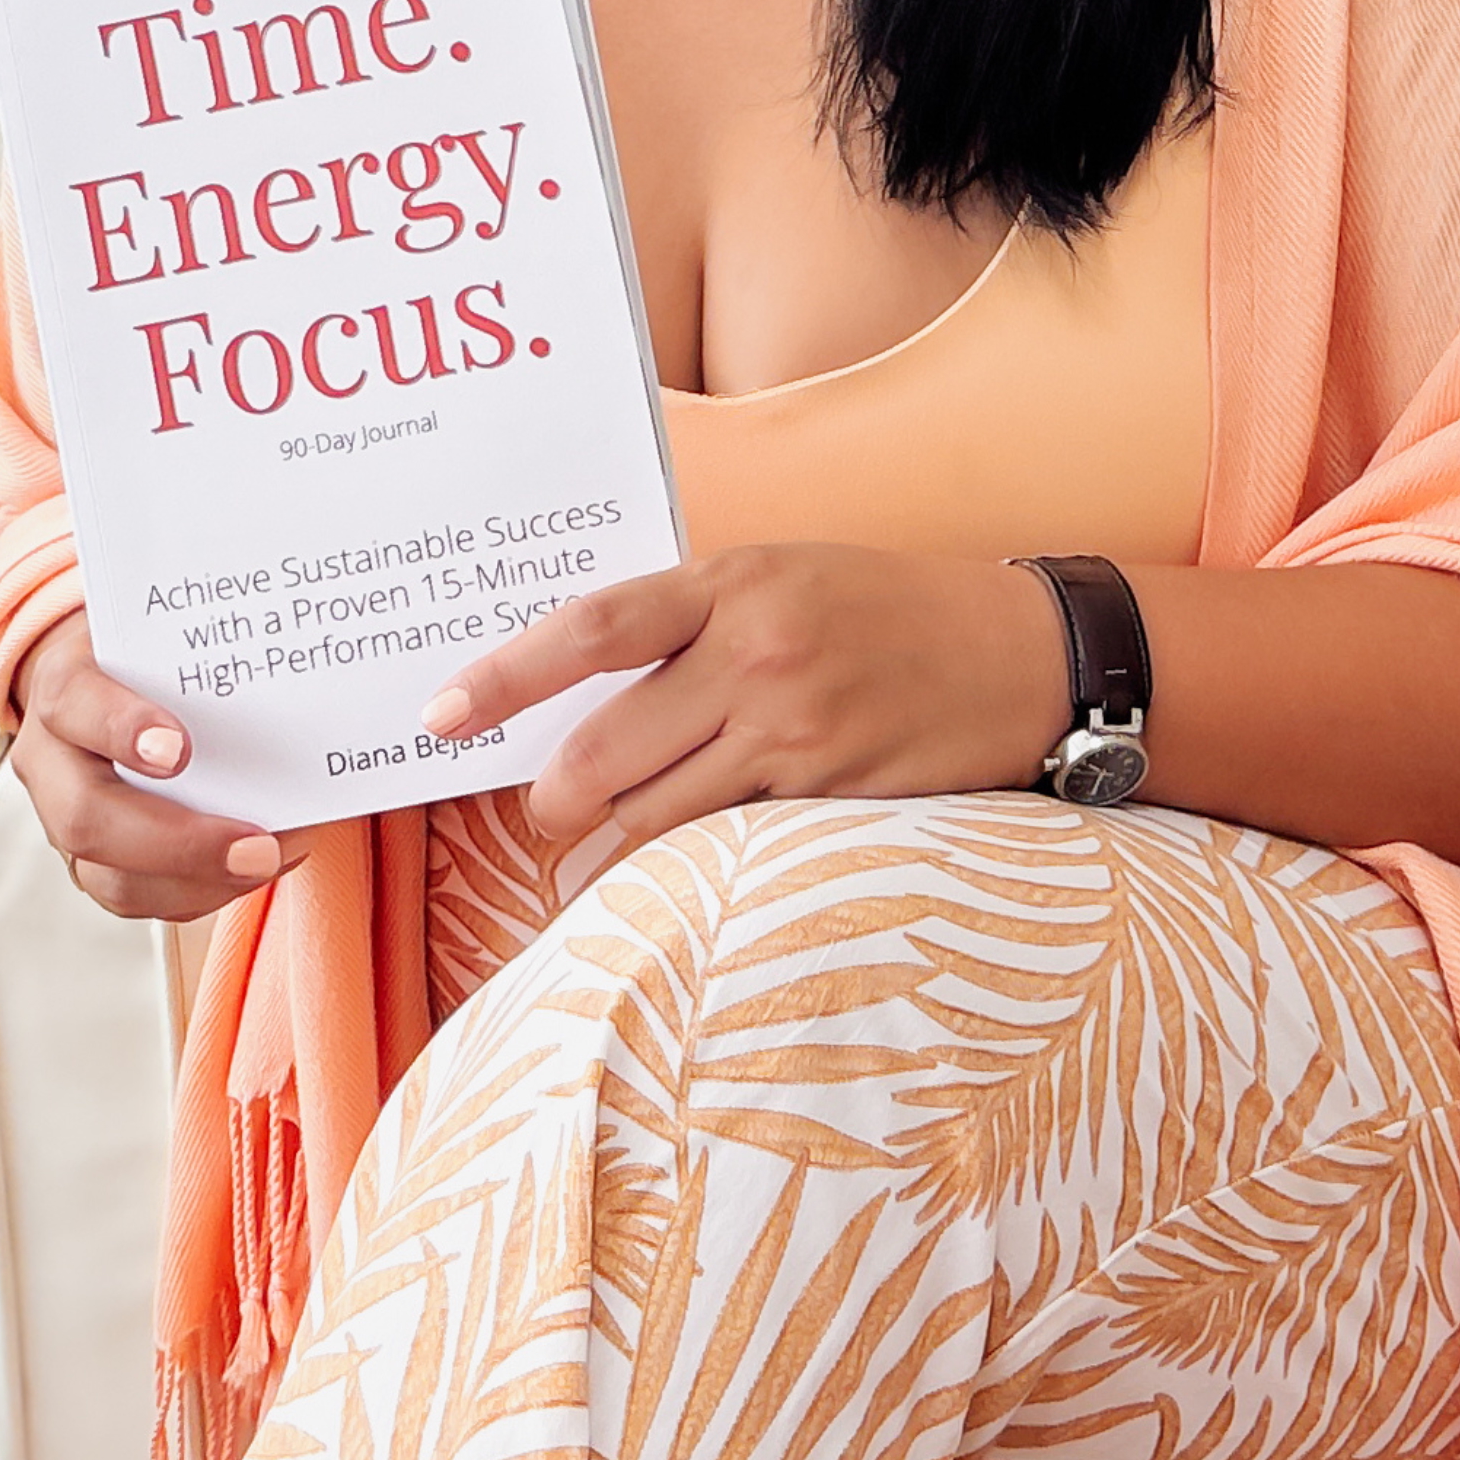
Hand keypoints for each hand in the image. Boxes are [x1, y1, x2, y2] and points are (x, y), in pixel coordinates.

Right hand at [8, 609, 284, 919]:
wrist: (106, 674)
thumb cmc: (149, 651)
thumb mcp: (164, 627)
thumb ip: (210, 639)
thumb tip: (299, 667)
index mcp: (64, 684)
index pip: (75, 704)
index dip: (120, 728)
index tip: (179, 749)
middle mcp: (51, 759)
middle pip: (84, 818)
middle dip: (176, 842)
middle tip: (256, 846)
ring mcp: (64, 818)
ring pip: (110, 878)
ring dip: (199, 882)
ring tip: (270, 862)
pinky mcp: (92, 862)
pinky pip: (140, 898)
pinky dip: (205, 892)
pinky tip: (264, 866)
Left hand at [421, 544, 1071, 856]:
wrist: (1021, 654)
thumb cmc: (887, 610)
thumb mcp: (785, 576)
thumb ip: (692, 618)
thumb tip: (585, 680)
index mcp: (732, 582)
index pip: (592, 629)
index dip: (504, 678)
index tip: (437, 713)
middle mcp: (755, 653)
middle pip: (605, 752)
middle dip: (552, 801)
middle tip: (539, 817)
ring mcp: (795, 730)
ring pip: (656, 817)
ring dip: (607, 854)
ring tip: (588, 869)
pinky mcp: (831, 795)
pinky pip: (727, 845)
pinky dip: (687, 869)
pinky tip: (677, 882)